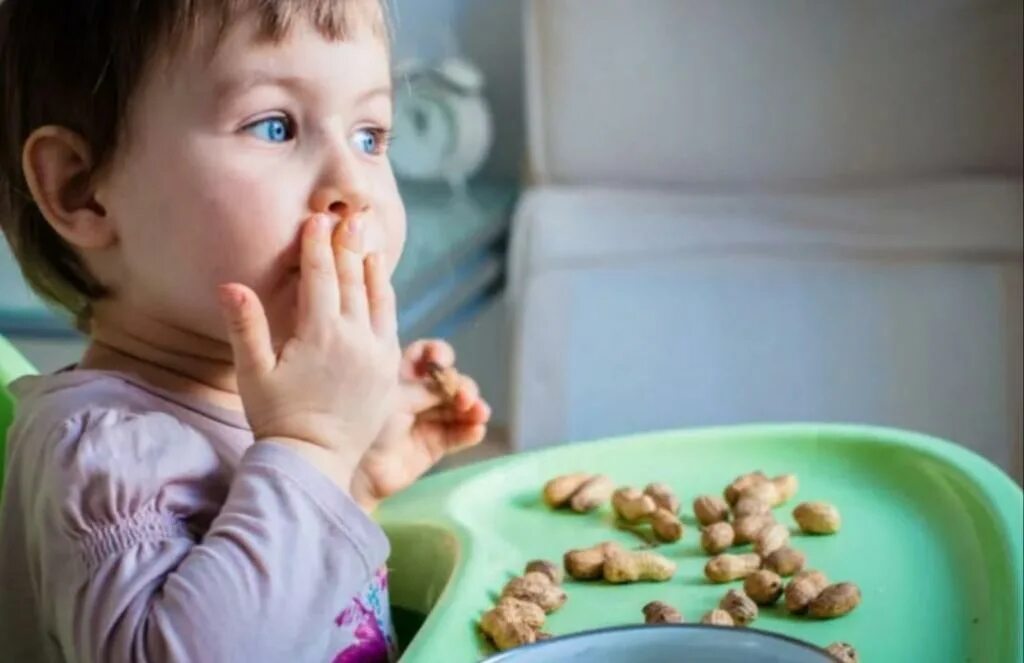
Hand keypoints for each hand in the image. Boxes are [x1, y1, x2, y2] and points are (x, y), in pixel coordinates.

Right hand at [219, 214, 400, 489]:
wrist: (315, 462)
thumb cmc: (276, 419)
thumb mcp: (253, 373)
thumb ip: (245, 326)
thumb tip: (230, 284)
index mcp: (321, 334)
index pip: (321, 277)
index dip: (318, 245)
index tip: (316, 219)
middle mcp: (355, 338)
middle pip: (353, 280)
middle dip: (348, 246)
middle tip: (349, 216)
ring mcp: (377, 353)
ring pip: (378, 298)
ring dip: (372, 268)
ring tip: (368, 243)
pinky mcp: (388, 370)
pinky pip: (390, 323)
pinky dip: (385, 298)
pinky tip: (381, 287)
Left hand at [350, 339, 490, 508]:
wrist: (346, 465)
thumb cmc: (356, 421)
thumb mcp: (386, 394)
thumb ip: (417, 383)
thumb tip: (444, 369)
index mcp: (399, 375)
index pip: (426, 355)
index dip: (439, 353)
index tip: (441, 360)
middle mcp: (415, 395)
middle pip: (450, 382)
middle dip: (461, 385)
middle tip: (463, 397)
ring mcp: (426, 421)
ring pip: (459, 408)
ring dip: (473, 407)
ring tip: (478, 413)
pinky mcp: (432, 447)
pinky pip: (458, 436)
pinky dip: (470, 431)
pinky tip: (476, 429)